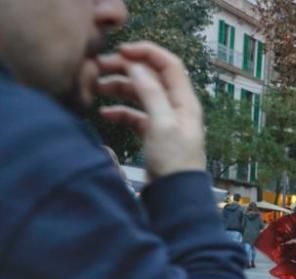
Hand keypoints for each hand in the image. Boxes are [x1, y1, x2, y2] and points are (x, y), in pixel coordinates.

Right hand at [95, 42, 205, 179]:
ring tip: (96, 87)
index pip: (169, 64)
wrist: (176, 195)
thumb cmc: (174, 161)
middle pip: (151, 77)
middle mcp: (176, 107)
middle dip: (126, 68)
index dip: (146, 52)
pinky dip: (120, 111)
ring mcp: (165, 120)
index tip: (121, 51)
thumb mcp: (162, 124)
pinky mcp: (154, 135)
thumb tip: (136, 66)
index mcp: (184, 101)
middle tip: (99, 66)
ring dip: (119, 88)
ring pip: (140, 94)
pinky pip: (135, 115)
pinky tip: (104, 113)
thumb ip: (151, 93)